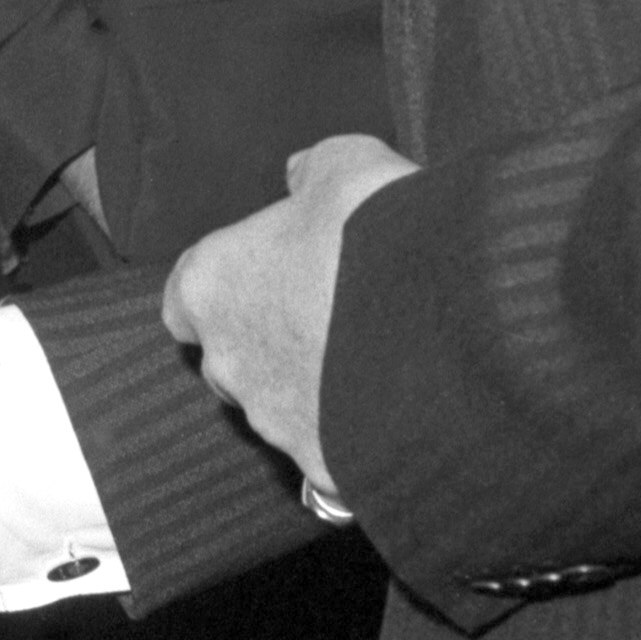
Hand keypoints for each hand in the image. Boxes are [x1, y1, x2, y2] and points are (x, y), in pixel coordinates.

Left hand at [158, 133, 416, 502]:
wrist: (455, 325)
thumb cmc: (379, 234)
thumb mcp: (343, 166)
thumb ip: (311, 172)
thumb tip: (299, 176)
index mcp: (212, 288)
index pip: (186, 301)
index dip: (226, 293)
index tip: (266, 281)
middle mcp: (231, 364)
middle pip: (231, 364)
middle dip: (272, 349)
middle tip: (334, 322)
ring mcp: (278, 426)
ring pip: (283, 415)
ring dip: (319, 395)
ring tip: (385, 365)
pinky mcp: (329, 473)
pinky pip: (336, 459)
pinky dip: (361, 442)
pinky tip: (406, 416)